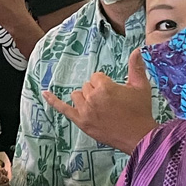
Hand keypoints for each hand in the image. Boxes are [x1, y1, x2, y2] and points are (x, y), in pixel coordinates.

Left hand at [42, 48, 158, 154]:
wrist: (139, 136)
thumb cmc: (141, 111)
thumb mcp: (141, 86)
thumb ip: (136, 67)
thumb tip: (136, 49)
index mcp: (105, 87)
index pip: (97, 77)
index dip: (105, 83)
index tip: (114, 92)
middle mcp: (92, 98)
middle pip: (86, 86)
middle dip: (97, 91)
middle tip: (110, 102)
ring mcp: (84, 111)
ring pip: (77, 95)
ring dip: (85, 97)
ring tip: (98, 105)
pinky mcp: (81, 122)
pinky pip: (62, 108)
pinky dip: (53, 100)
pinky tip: (44, 93)